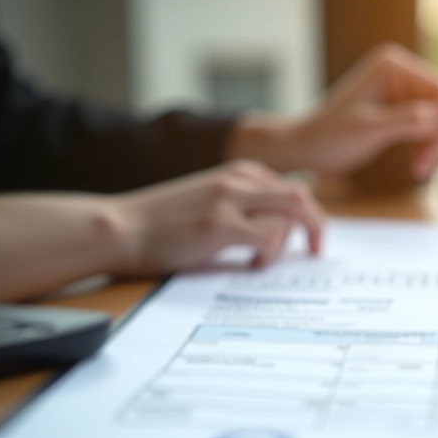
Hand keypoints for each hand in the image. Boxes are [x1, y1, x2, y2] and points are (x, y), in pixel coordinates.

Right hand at [112, 160, 322, 273]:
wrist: (120, 229)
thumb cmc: (161, 224)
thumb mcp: (208, 202)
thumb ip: (242, 205)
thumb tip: (279, 227)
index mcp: (238, 172)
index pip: (292, 188)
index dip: (307, 216)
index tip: (308, 239)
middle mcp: (238, 179)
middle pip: (300, 196)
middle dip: (316, 226)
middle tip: (316, 252)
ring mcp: (229, 199)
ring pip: (290, 214)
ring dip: (287, 244)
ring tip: (262, 262)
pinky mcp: (219, 223)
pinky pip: (268, 237)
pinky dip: (269, 255)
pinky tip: (251, 265)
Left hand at [229, 44, 437, 179]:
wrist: (307, 147)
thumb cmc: (330, 138)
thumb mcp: (370, 130)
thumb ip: (408, 120)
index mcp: (392, 66)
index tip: (432, 159)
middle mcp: (399, 70)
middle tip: (426, 170)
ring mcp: (399, 87)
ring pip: (437, 117)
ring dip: (434, 145)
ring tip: (420, 171)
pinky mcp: (397, 105)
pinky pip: (425, 124)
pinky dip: (424, 145)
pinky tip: (417, 165)